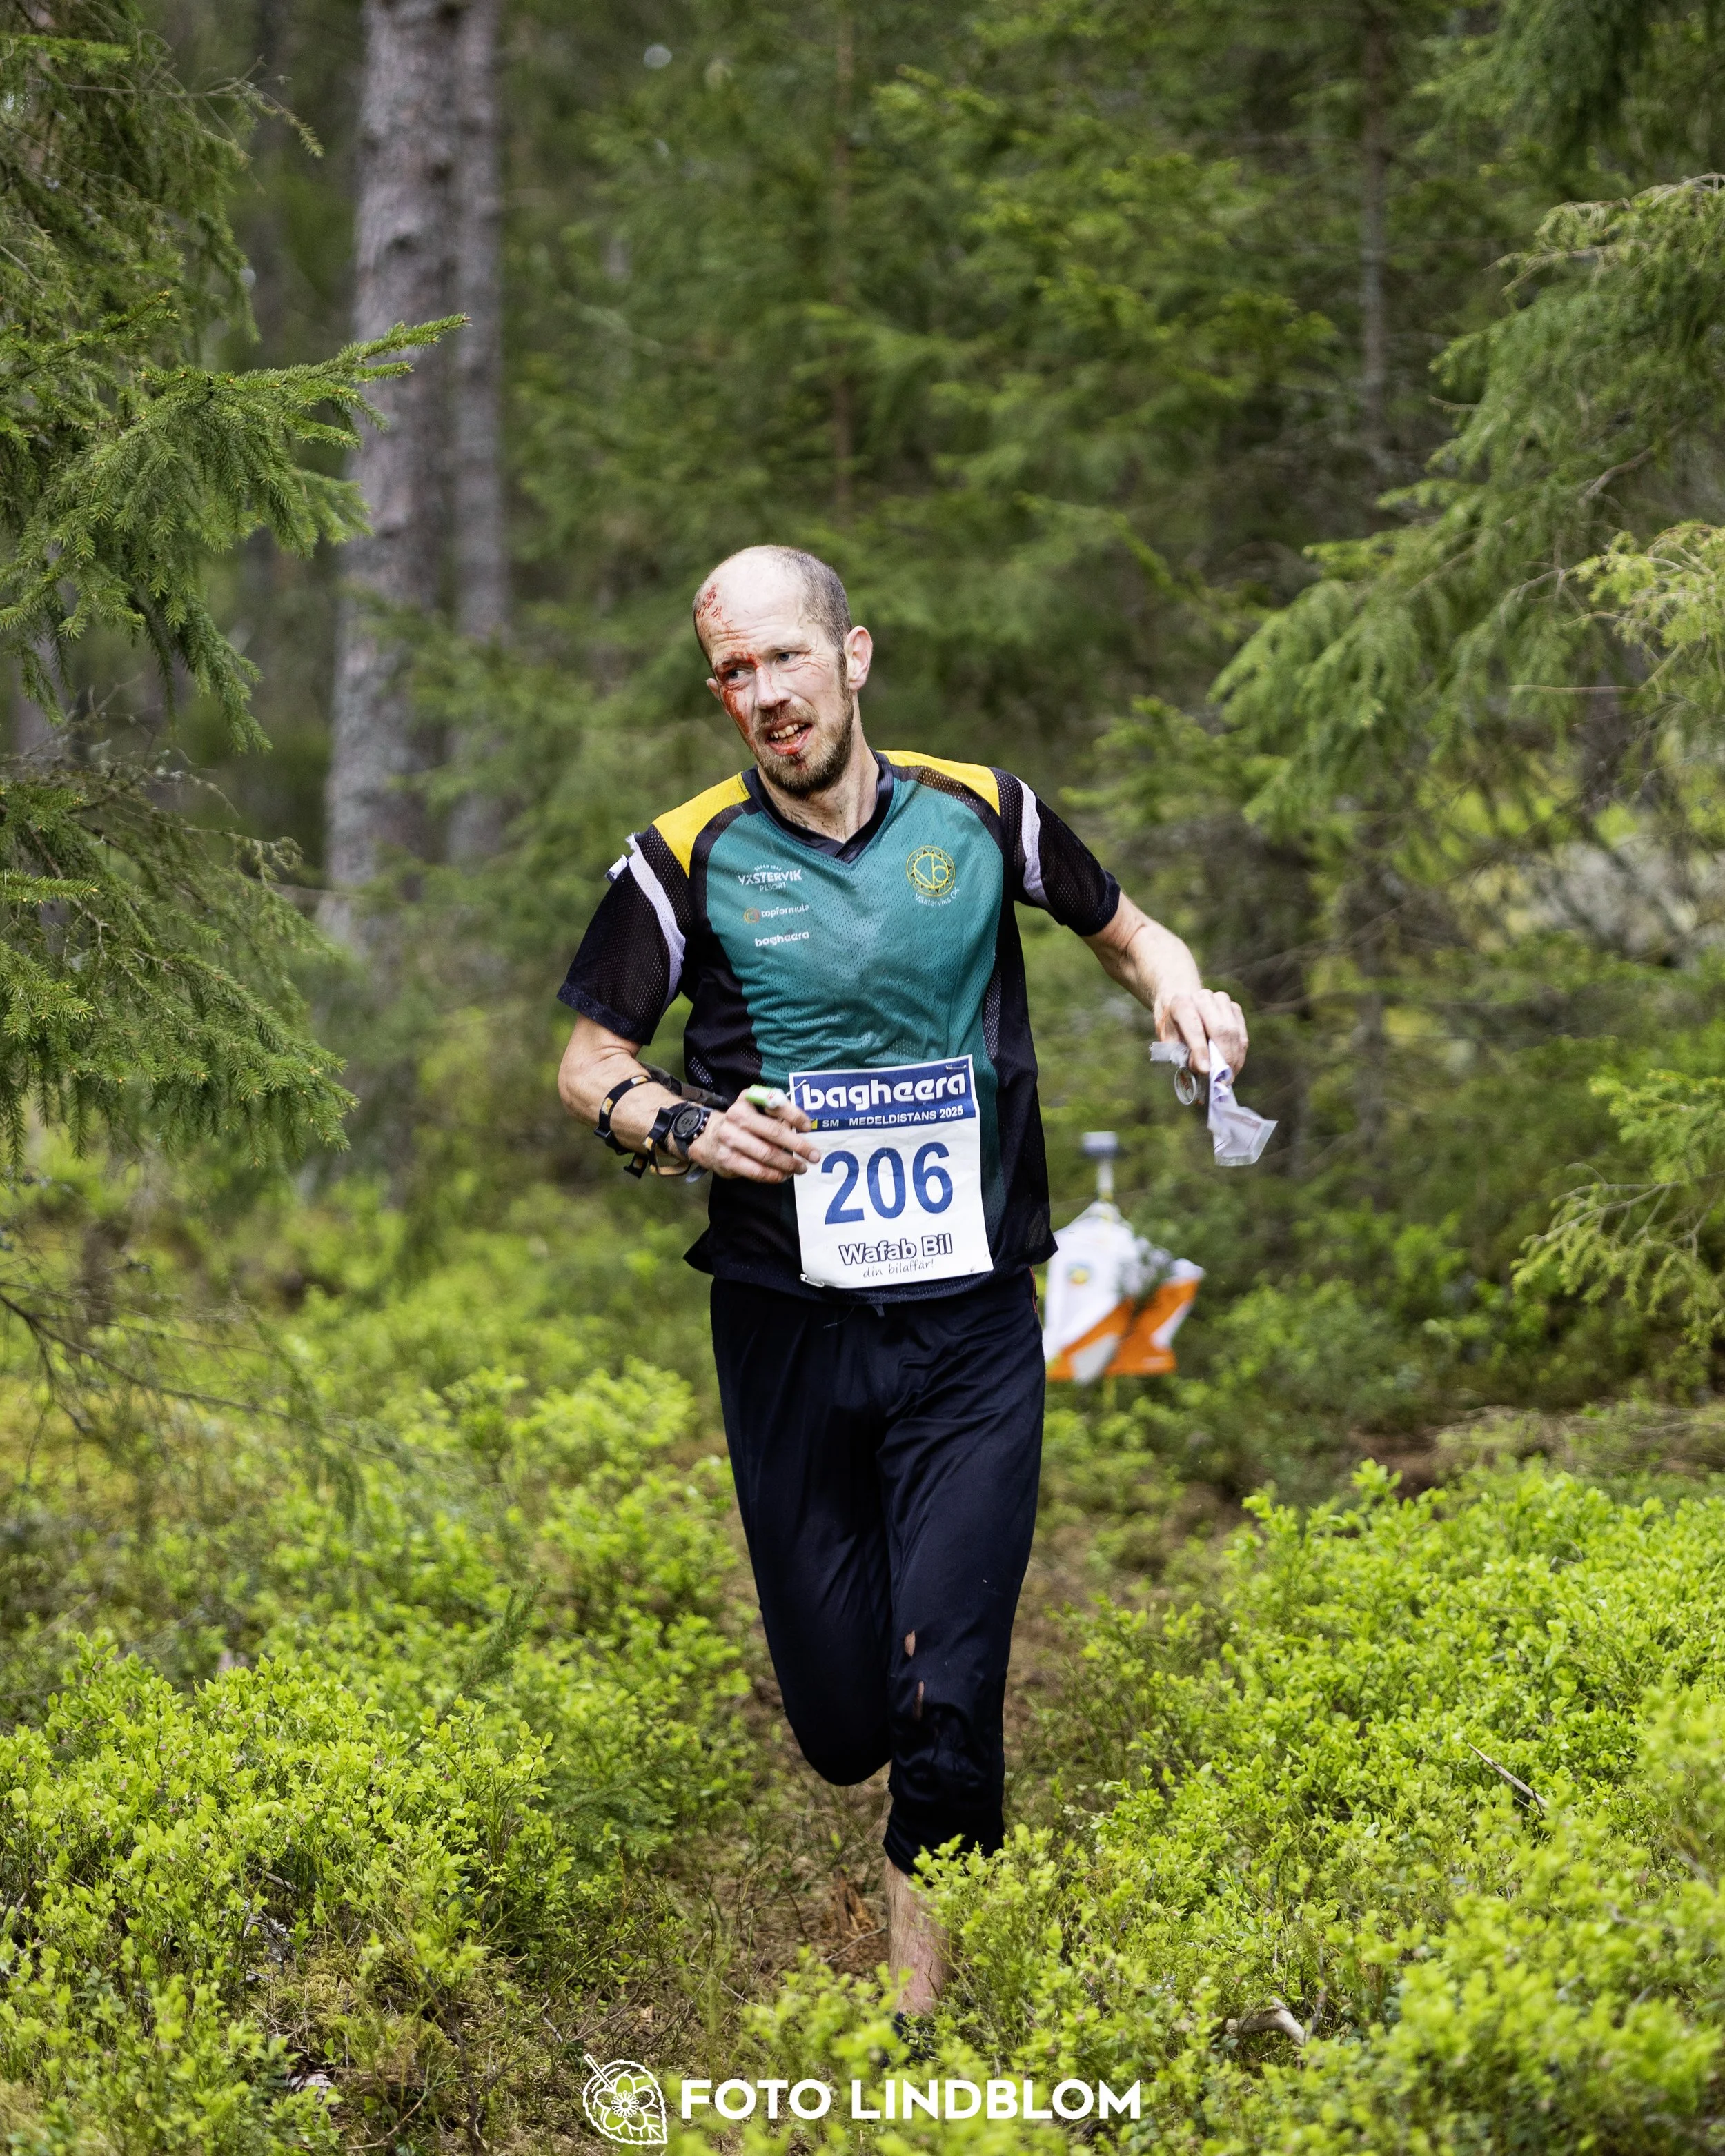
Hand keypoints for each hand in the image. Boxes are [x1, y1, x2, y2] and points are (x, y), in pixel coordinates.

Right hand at [688, 1096, 821, 1182]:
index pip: (775, 1105)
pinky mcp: (727, 1159)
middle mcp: (736, 1117)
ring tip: (801, 1168)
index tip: (808, 1127)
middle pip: (774, 1132)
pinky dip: (773, 1175)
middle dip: (798, 1145)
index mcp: (746, 1100)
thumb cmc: (741, 1124)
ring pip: (767, 1154)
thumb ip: (775, 1115)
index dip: (795, 1115)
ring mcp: (730, 1139)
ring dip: (788, 1163)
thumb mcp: (753, 1109)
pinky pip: (756, 1171)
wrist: (707, 1138)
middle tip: (814, 1155)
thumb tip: (802, 1128)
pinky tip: (783, 1175)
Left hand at [1156, 987, 1247, 1075]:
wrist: (1182, 1004)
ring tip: (1229, 1076)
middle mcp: (1203, 997)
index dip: (1201, 1051)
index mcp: (1182, 1003)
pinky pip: (1242, 1033)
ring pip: (1233, 1032)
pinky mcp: (1234, 1008)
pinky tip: (1234, 1066)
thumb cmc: (1174, 1026)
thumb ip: (1182, 1053)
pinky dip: (1239, 1052)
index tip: (1205, 1071)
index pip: (1194, 1028)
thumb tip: (1202, 1069)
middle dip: (1223, 1057)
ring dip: (1233, 1057)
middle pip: (1220, 1029)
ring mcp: (1222, 1000)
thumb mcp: (1169, 1040)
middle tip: (1222, 1078)